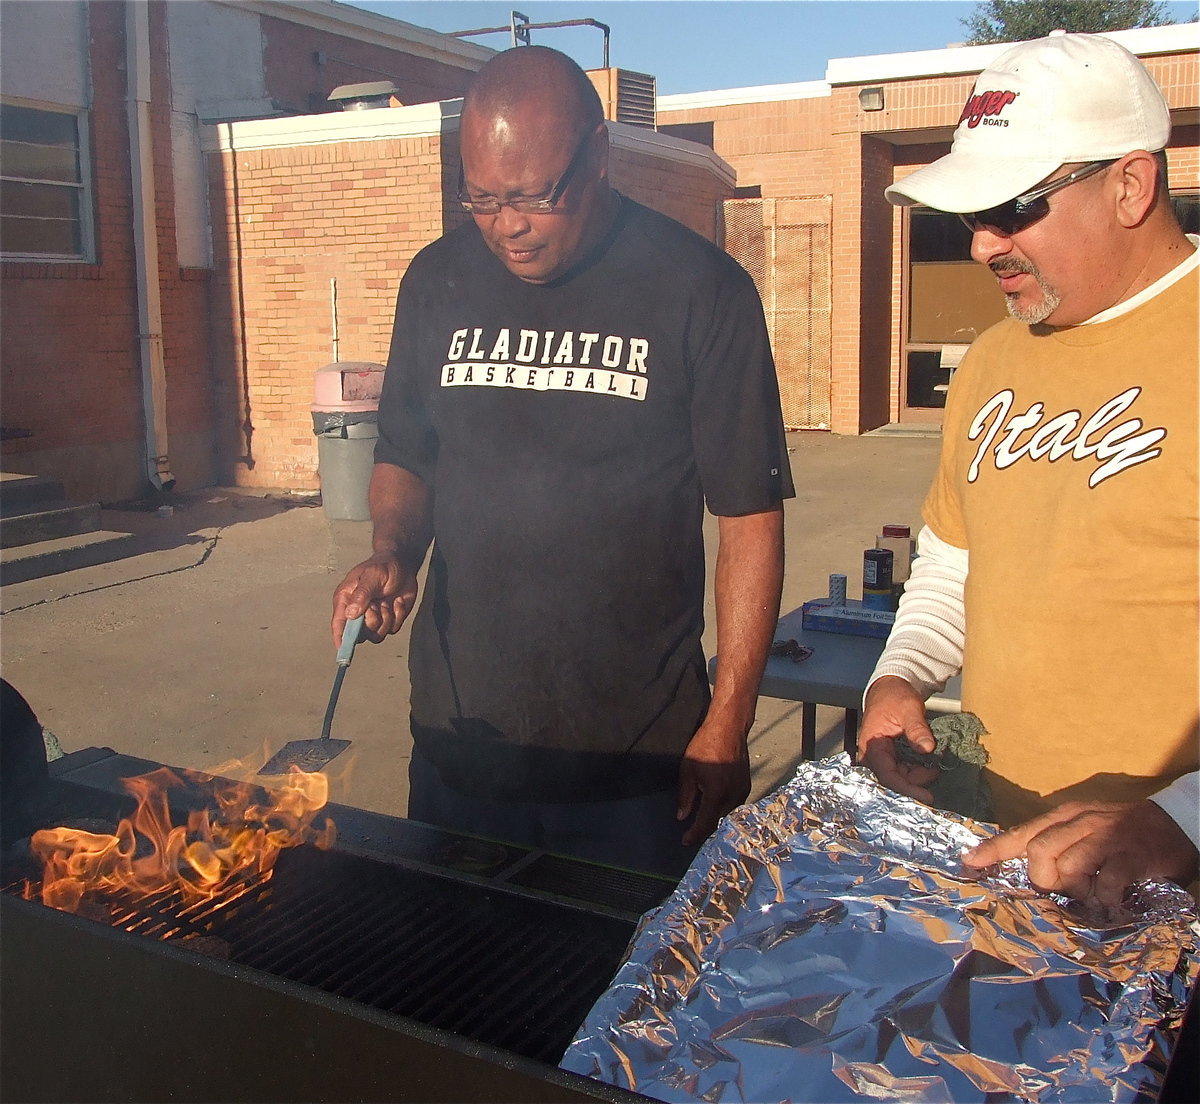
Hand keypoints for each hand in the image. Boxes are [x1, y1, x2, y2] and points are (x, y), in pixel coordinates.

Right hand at [331, 551, 418, 646]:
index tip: (343, 649)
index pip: (338, 624)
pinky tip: (397, 601)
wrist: (403, 564)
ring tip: (387, 602)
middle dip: (371, 622)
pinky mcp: (389, 619)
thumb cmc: (383, 566)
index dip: (340, 638)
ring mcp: (374, 617)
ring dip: (385, 619)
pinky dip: (397, 616)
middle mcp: (358, 612)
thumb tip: (350, 615)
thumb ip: (362, 594)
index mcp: (346, 600)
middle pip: (360, 635)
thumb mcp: (372, 576)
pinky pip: (392, 629)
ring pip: (377, 635)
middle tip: (377, 604)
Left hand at [676, 723, 750, 847]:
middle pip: (718, 821)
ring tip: (701, 818)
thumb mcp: (688, 770)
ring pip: (727, 814)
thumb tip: (682, 817)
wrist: (728, 728)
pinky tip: (713, 804)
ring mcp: (742, 791)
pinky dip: (722, 807)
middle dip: (705, 828)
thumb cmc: (705, 745)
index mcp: (717, 792)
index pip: (706, 823)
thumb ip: (685, 796)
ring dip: (714, 817)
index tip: (685, 841)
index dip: (695, 835)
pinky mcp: (746, 786)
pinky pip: (733, 804)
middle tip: (691, 831)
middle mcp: (733, 795)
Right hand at [857, 676, 937, 803]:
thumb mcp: (909, 709)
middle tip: (935, 771)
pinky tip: (927, 764)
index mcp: (872, 745)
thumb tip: (927, 748)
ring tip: (933, 764)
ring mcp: (882, 757)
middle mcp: (873, 756)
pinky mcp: (891, 757)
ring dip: (918, 776)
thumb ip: (917, 729)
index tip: (926, 796)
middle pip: (894, 781)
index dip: (907, 789)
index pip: (887, 776)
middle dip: (916, 782)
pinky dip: (917, 771)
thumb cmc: (894, 696)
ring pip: (900, 778)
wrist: (891, 687)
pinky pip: (903, 771)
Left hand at [962, 800, 1199, 905]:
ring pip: (1069, 864)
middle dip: (1042, 878)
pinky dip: (1104, 895)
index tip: (969, 863)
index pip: (1022, 832)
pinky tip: (1110, 898)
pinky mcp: (1133, 855)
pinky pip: (1106, 879)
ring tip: (1090, 894)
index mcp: (1065, 816)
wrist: (1176, 824)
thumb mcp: (1084, 829)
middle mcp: (1081, 821)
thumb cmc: (1123, 832)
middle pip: (1039, 850)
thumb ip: (1057, 843)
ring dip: (1075, 888)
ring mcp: (1107, 836)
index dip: (994, 849)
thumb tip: (1026, 869)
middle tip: (1060, 890)